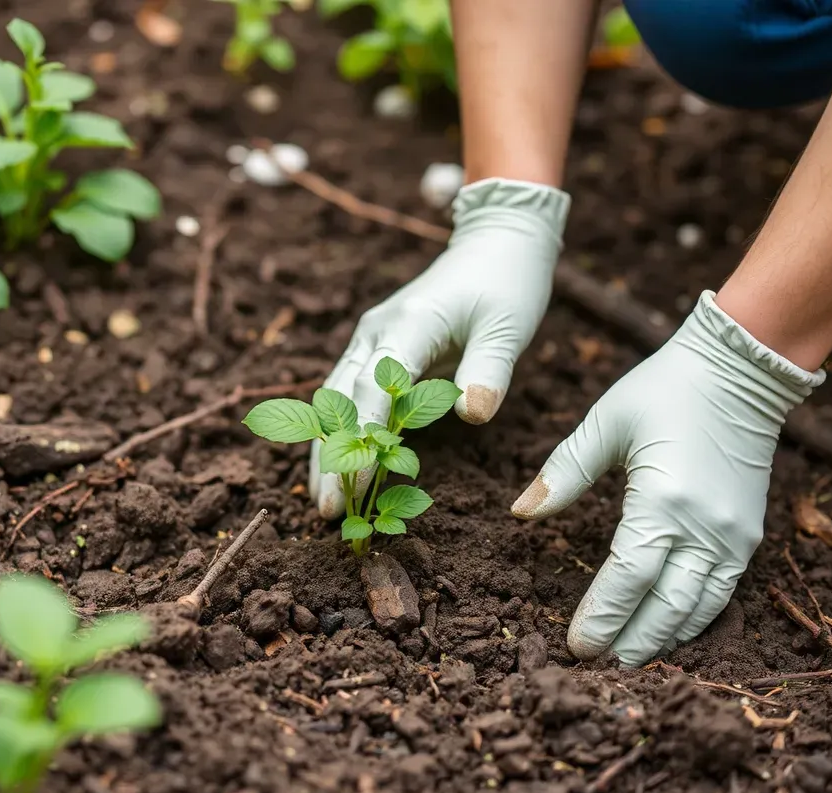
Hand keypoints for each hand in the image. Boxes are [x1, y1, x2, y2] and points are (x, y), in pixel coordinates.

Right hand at [310, 178, 570, 517]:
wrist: (495, 241)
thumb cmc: (506, 282)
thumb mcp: (507, 326)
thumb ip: (489, 371)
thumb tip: (473, 416)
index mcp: (407, 325)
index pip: (374, 389)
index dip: (363, 439)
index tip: (357, 486)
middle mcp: (377, 332)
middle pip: (340, 400)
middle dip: (331, 457)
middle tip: (328, 511)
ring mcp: (371, 338)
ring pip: (335, 400)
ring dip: (327, 449)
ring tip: (323, 502)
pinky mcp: (377, 347)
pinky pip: (349, 394)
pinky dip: (342, 431)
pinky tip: (340, 467)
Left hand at [512, 291, 824, 664]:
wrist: (740, 372)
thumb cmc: (665, 391)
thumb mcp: (604, 424)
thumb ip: (563, 473)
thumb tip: (519, 513)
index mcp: (664, 502)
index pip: (628, 578)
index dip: (602, 617)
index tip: (576, 646)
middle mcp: (705, 528)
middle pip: (666, 607)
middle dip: (630, 643)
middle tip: (596, 668)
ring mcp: (734, 537)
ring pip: (698, 609)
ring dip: (663, 641)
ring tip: (627, 662)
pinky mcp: (748, 536)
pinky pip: (722, 594)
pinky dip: (694, 620)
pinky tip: (668, 634)